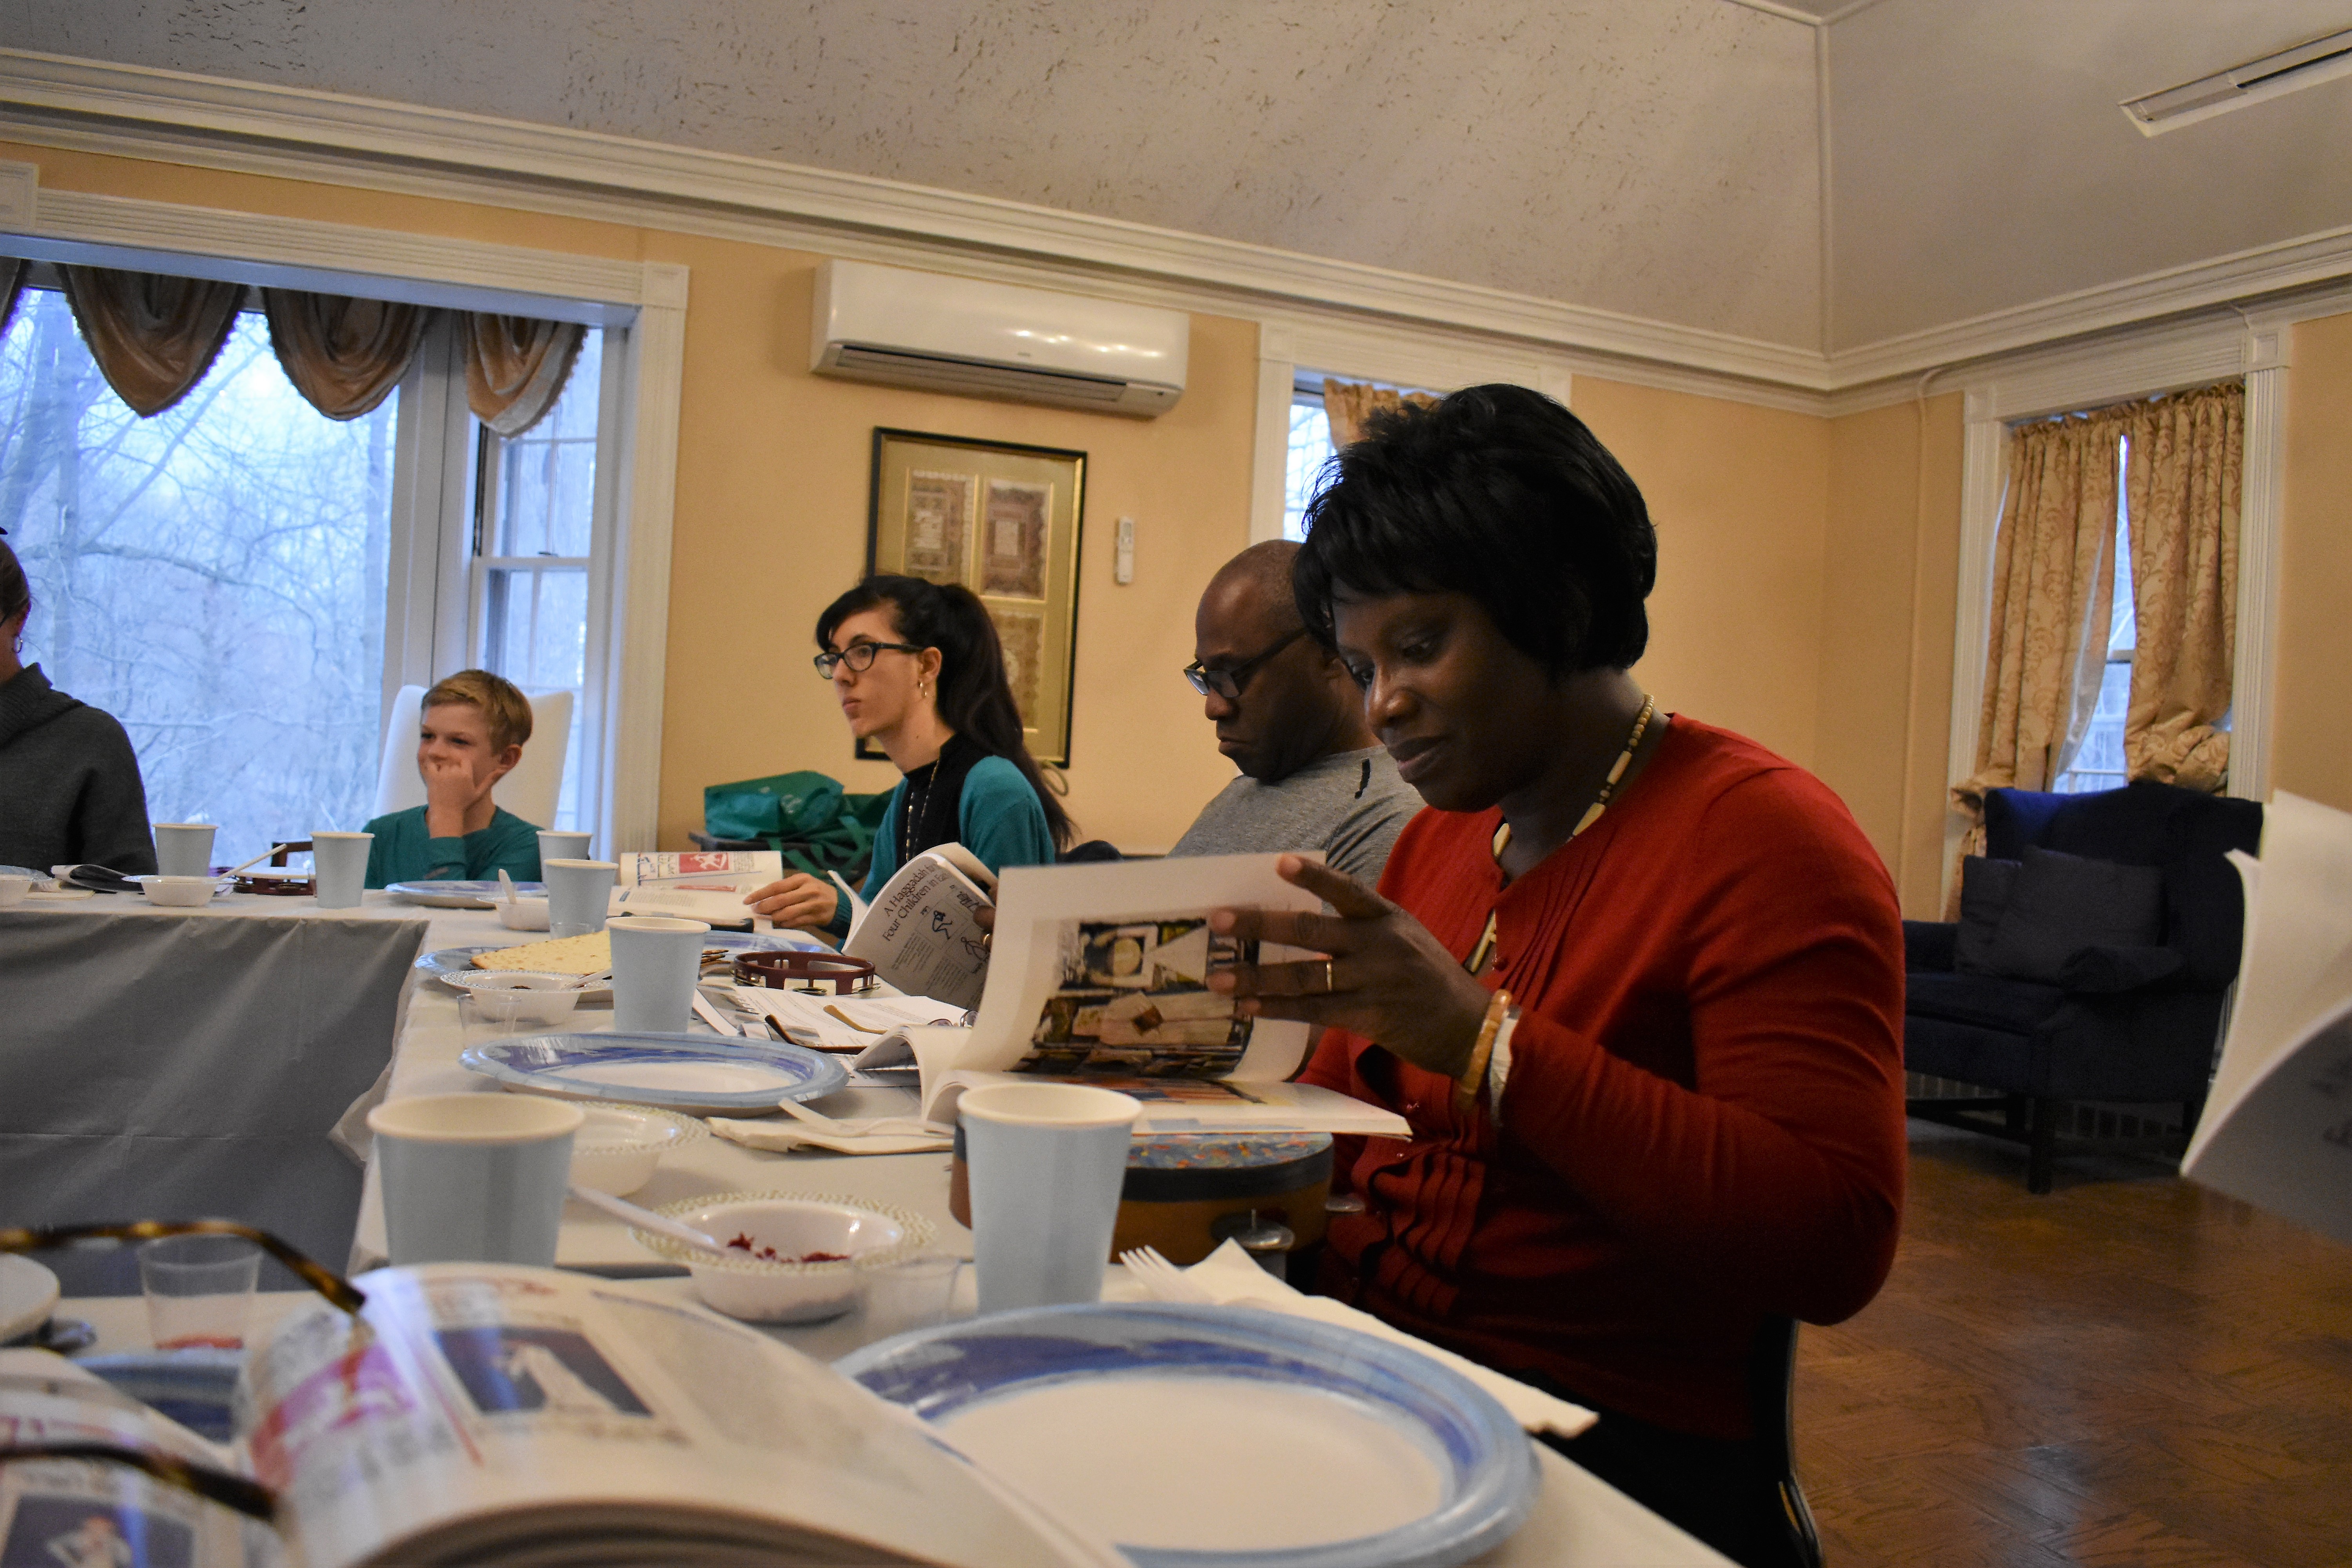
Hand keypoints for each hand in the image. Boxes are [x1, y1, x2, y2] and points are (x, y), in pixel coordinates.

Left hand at [420, 750, 490, 837]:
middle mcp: (455, 772)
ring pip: (443, 764)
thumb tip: (502, 770)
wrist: (446, 813)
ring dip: (443, 771)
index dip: (463, 768)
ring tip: (444, 783)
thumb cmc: (463, 804)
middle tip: (451, 783)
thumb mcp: (479, 792)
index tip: (461, 777)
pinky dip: (432, 768)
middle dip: (453, 770)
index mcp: (467, 774)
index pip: (465, 761)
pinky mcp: (433, 777)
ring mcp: (443, 774)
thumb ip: (490, 780)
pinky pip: (431, 765)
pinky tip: (435, 776)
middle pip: (454, 763)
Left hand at [741, 874, 839, 929]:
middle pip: (780, 900)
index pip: (776, 886)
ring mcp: (813, 904)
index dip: (760, 894)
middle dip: (764, 907)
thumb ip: (786, 889)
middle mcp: (808, 890)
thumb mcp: (803, 884)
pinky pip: (795, 922)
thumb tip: (762, 900)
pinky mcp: (816, 917)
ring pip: (787, 913)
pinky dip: (785, 924)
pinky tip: (780, 923)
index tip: (747, 901)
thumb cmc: (816, 892)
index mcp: (802, 879)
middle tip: (755, 911)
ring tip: (768, 918)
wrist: (840, 904)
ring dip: (774, 917)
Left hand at [1206, 855, 1493, 1078]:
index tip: (1278, 863)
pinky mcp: (1369, 1017)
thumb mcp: (1405, 938)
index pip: (1346, 889)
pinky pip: (1314, 1011)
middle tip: (1217, 920)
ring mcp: (1373, 981)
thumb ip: (1363, 927)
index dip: (1312, 876)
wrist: (1471, 1027)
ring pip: (1304, 976)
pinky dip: (1279, 1009)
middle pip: (1310, 930)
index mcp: (1388, 918)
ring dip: (1257, 976)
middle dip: (1259, 925)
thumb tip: (1304, 924)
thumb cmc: (1431, 979)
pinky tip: (1249, 1007)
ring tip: (1218, 977)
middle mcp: (1379, 944)